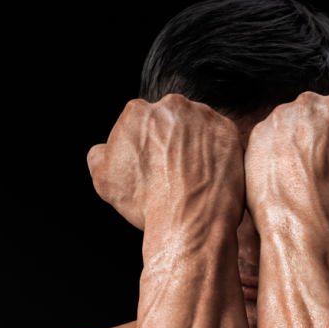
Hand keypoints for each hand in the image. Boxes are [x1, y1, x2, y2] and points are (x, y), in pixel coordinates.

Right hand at [87, 95, 244, 230]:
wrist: (187, 221)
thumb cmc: (144, 203)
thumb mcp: (104, 180)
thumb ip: (100, 155)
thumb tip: (105, 149)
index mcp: (137, 112)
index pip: (141, 124)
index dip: (146, 147)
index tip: (152, 167)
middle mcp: (170, 105)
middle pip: (170, 121)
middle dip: (171, 142)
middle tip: (174, 172)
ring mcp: (202, 116)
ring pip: (197, 127)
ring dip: (196, 146)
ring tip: (194, 177)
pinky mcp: (228, 131)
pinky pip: (221, 139)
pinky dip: (217, 154)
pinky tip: (211, 176)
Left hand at [244, 93, 328, 225]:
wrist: (307, 217)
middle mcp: (309, 103)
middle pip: (314, 122)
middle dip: (316, 143)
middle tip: (318, 173)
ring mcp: (278, 118)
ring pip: (288, 132)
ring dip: (292, 151)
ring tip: (297, 182)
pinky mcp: (255, 137)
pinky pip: (265, 147)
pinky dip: (271, 162)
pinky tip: (279, 183)